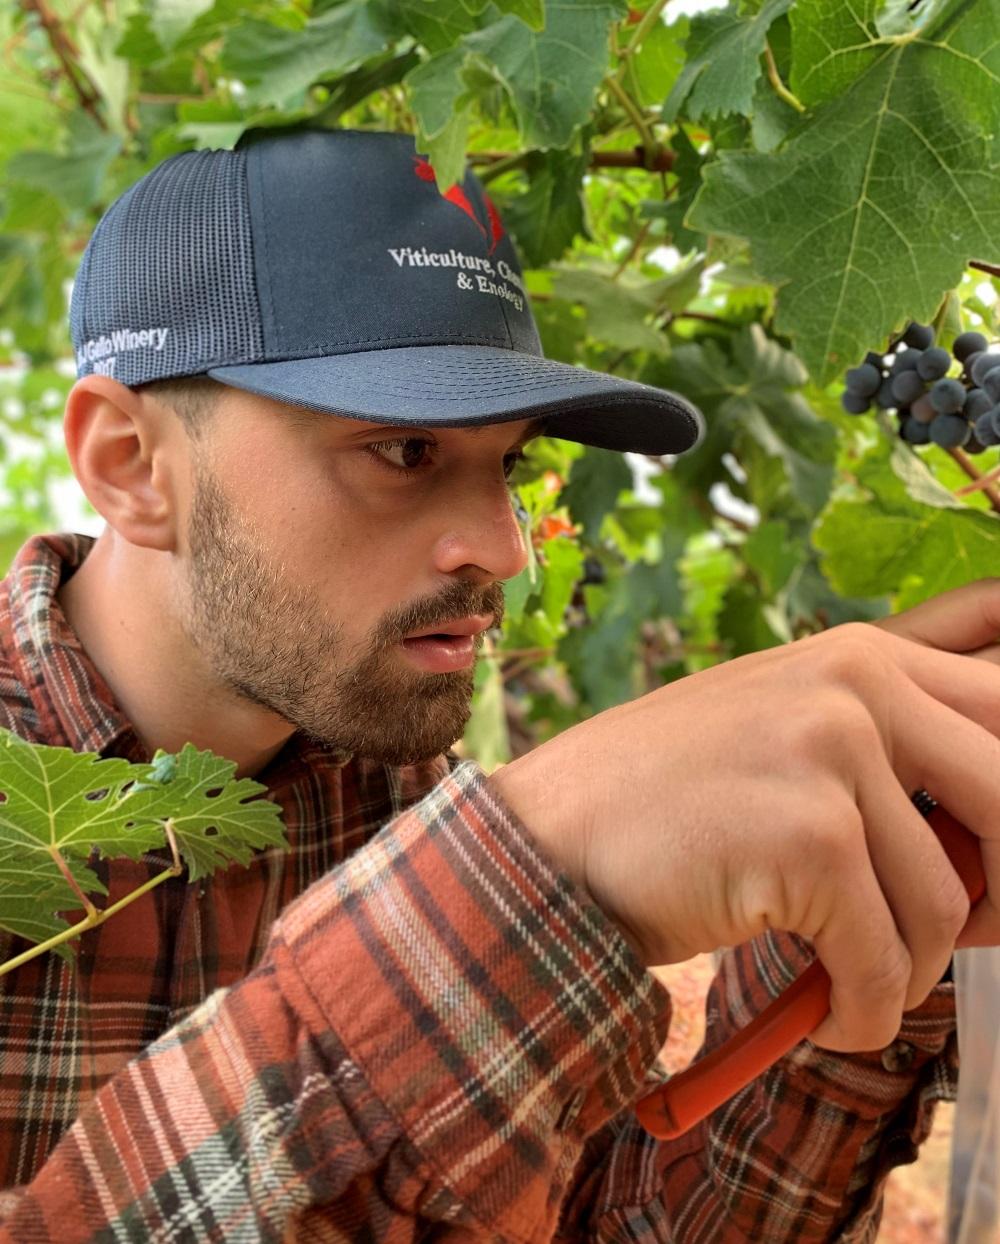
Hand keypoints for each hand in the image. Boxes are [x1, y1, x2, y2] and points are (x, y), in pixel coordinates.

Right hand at [488, 579, 999, 1052]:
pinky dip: (861, 1011)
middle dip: (995, 895)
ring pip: (945, 902)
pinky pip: (887, 962)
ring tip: (845, 979)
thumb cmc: (665, 802)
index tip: (983, 868)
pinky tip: (822, 1011)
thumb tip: (992, 818)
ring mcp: (831, 751)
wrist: (550, 839)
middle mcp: (855, 682)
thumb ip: (886, 744)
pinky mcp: (808, 834)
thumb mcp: (783, 734)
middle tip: (948, 939)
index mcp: (859, 654)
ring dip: (904, 973)